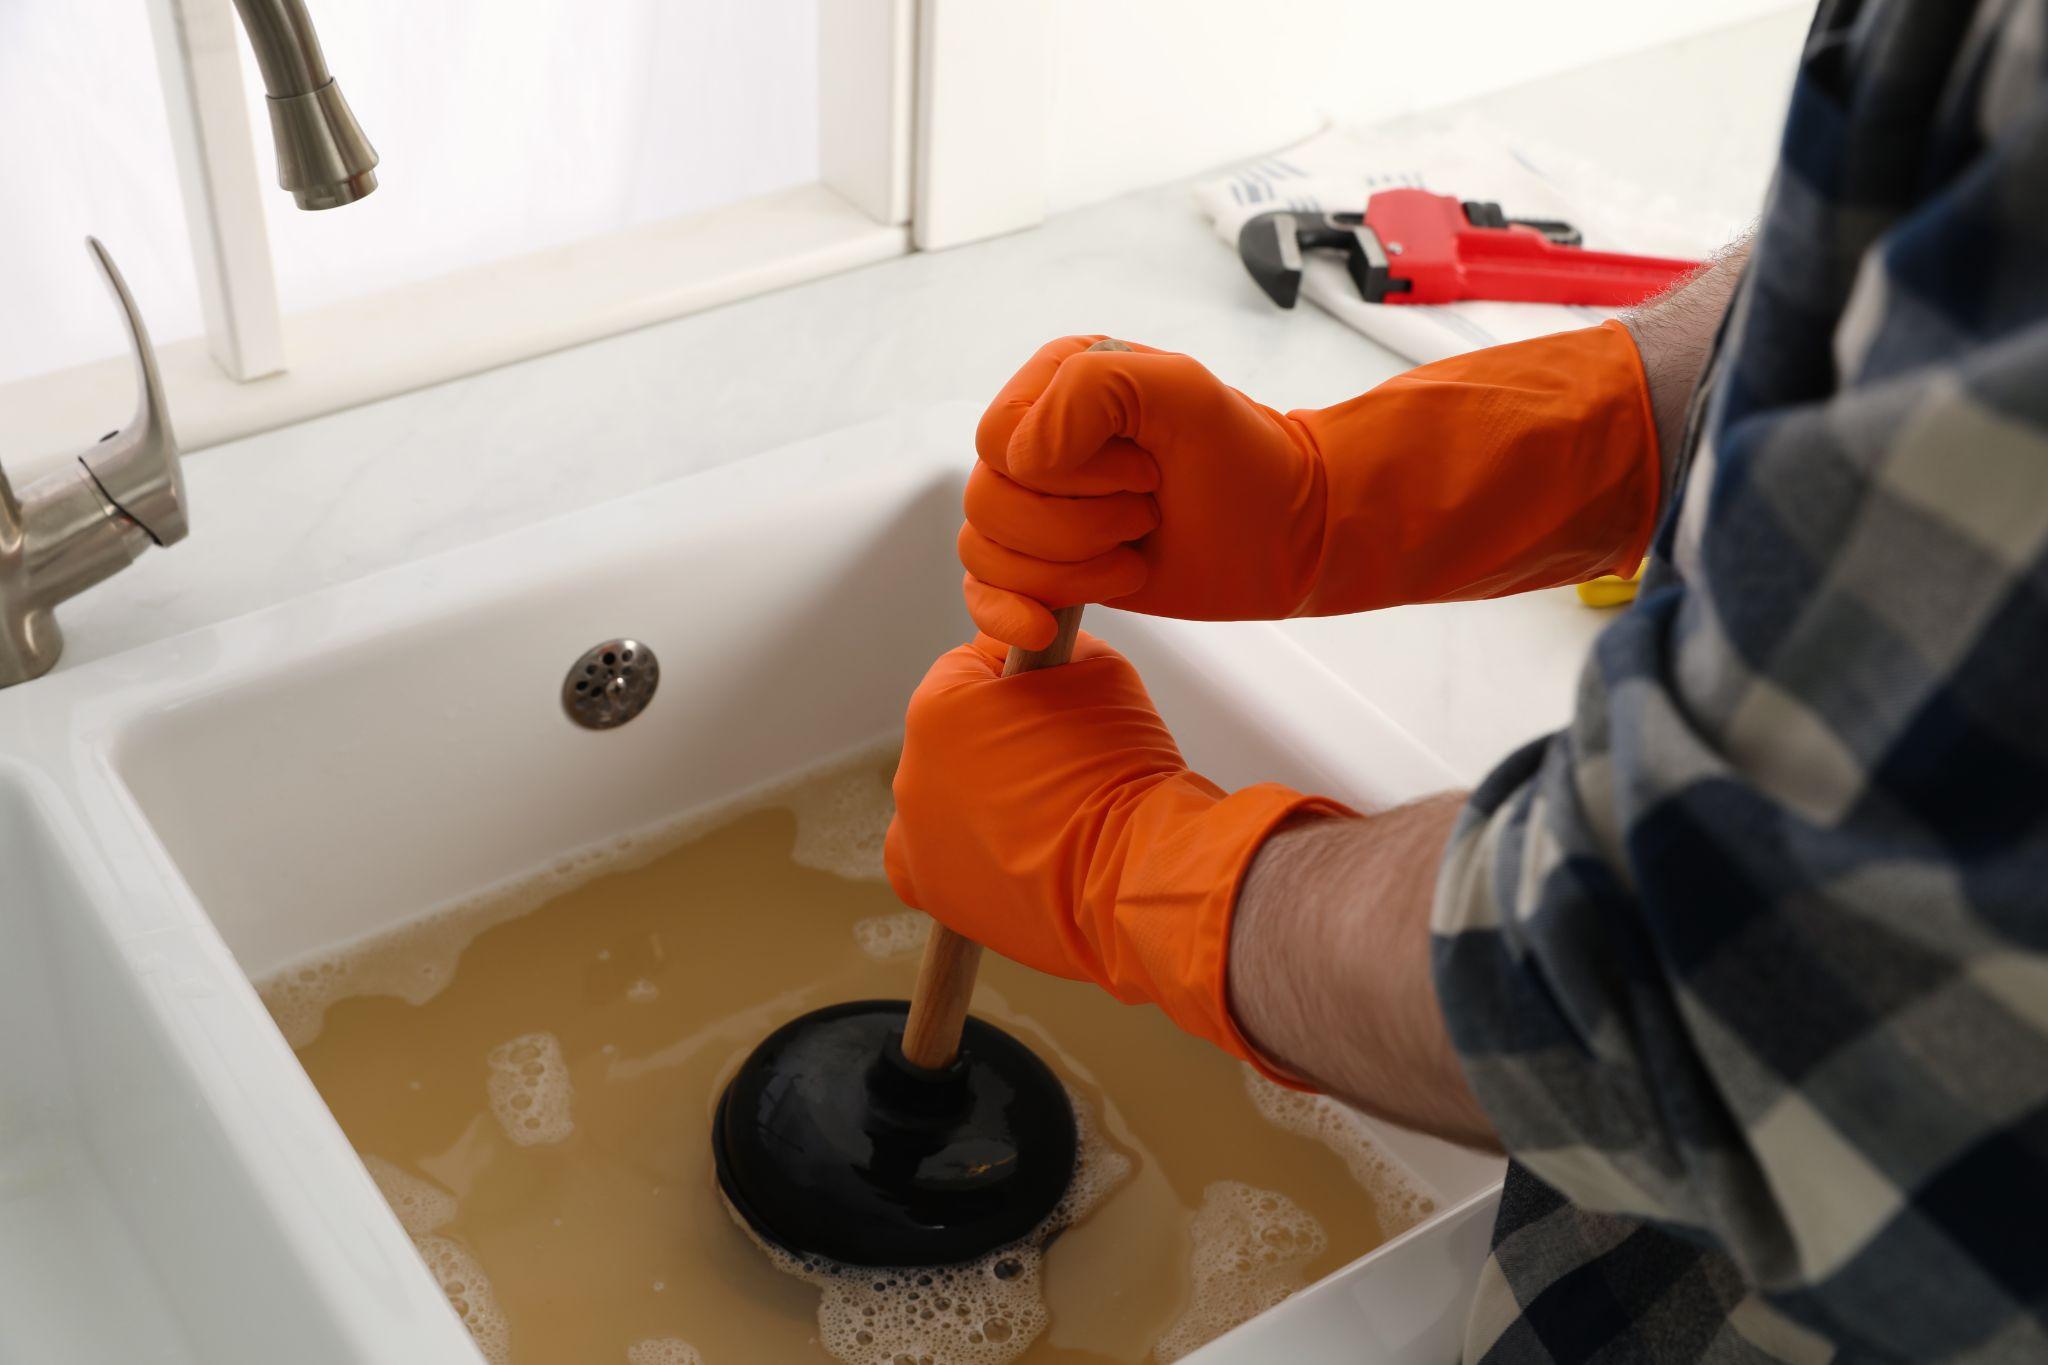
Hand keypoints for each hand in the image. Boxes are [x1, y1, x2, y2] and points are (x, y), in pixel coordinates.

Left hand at [883, 630, 1348, 1074]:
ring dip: (983, 803)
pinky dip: (969, 857)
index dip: (1017, 683)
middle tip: (1060, 768)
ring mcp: (914, 838)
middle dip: (997, 746)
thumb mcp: (1096, 669)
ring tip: (1048, 821)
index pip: (967, 671)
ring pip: (946, 801)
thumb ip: (1048, 648)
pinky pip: (939, 860)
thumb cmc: (1121, 768)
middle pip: (955, 741)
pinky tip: (1014, 859)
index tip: (1054, 706)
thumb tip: (1032, 650)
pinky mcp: (930, 892)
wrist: (1134, 871)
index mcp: (939, 707)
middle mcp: (911, 771)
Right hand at [963, 336, 1326, 648]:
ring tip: (1133, 553)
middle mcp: (1036, 442)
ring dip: (1068, 570)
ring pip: (986, 551)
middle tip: (1146, 514)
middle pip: (987, 501)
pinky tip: (1045, 625)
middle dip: (1074, 525)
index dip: (1066, 471)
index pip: (999, 438)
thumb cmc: (1246, 460)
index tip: (1144, 473)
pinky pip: (982, 594)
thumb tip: (1022, 459)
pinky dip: (1006, 615)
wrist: (1285, 535)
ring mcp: (1035, 509)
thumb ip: (1094, 387)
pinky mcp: (1044, 568)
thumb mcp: (1182, 390)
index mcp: (1056, 383)